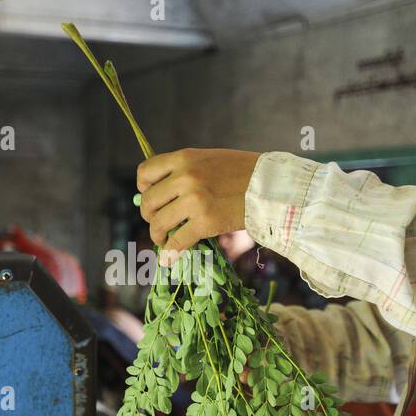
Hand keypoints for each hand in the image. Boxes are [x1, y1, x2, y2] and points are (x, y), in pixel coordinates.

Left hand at [137, 148, 261, 265]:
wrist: (272, 185)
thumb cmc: (243, 171)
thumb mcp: (209, 160)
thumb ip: (185, 172)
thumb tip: (162, 194)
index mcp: (184, 158)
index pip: (145, 172)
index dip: (144, 188)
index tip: (153, 198)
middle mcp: (185, 177)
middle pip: (148, 201)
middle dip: (150, 216)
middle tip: (160, 223)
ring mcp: (194, 200)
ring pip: (158, 223)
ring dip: (158, 235)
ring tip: (164, 240)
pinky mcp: (206, 222)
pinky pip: (177, 241)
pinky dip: (170, 252)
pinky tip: (170, 258)